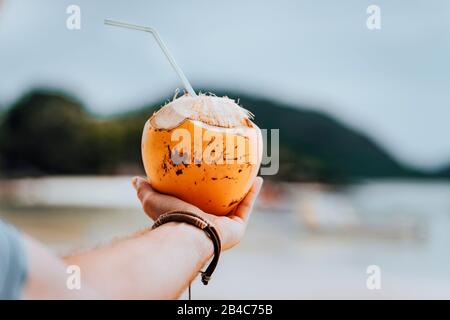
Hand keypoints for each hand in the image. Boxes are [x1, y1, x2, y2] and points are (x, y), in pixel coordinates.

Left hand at [132, 176, 262, 250]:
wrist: (187, 233)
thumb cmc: (169, 218)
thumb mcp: (152, 200)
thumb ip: (145, 190)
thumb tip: (135, 179)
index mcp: (191, 218)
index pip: (199, 202)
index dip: (202, 190)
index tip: (205, 176)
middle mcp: (209, 223)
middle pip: (221, 203)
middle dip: (227, 190)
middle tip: (230, 172)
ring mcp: (224, 227)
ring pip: (237, 204)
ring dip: (244, 190)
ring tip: (249, 171)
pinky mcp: (237, 227)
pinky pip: (247, 207)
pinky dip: (253, 193)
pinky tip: (258, 178)